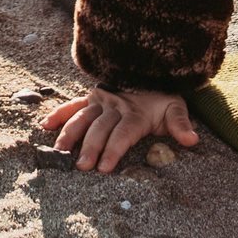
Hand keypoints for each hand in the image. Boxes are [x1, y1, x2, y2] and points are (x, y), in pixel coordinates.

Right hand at [39, 87, 198, 173]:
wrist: (150, 70)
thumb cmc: (162, 97)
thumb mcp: (176, 108)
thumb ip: (181, 125)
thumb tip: (192, 140)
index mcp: (136, 113)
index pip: (123, 134)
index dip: (114, 150)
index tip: (105, 167)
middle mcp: (115, 106)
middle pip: (100, 129)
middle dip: (90, 148)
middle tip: (81, 167)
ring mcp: (101, 101)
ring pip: (82, 118)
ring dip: (70, 135)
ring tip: (59, 152)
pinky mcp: (91, 98)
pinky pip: (73, 105)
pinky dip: (59, 114)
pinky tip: (45, 126)